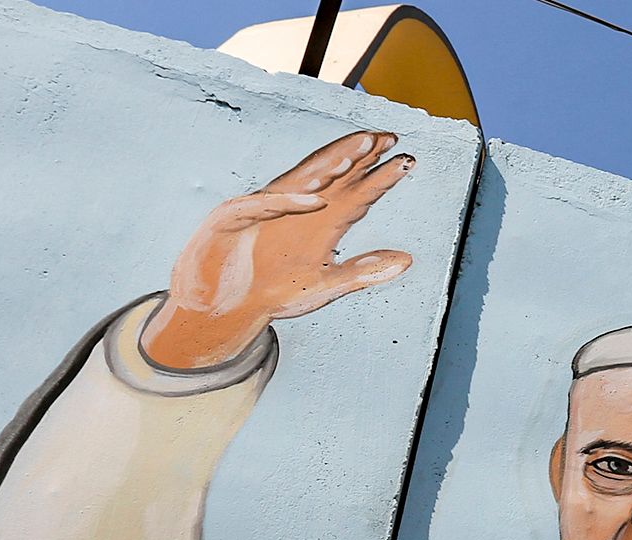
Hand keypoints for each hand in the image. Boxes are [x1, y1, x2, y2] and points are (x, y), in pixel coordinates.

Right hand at [141, 131, 416, 370]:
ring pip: (300, 181)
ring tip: (357, 151)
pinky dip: (288, 201)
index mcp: (322, 222)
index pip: (358, 193)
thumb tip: (407, 259)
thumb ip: (364, 271)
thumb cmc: (274, 294)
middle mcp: (297, 208)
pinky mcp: (234, 219)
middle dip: (359, 156)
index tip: (408, 161)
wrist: (223, 310)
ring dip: (328, 166)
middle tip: (388, 137)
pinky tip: (316, 197)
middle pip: (334, 176)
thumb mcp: (328, 285)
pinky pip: (264, 205)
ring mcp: (265, 209)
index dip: (381, 178)